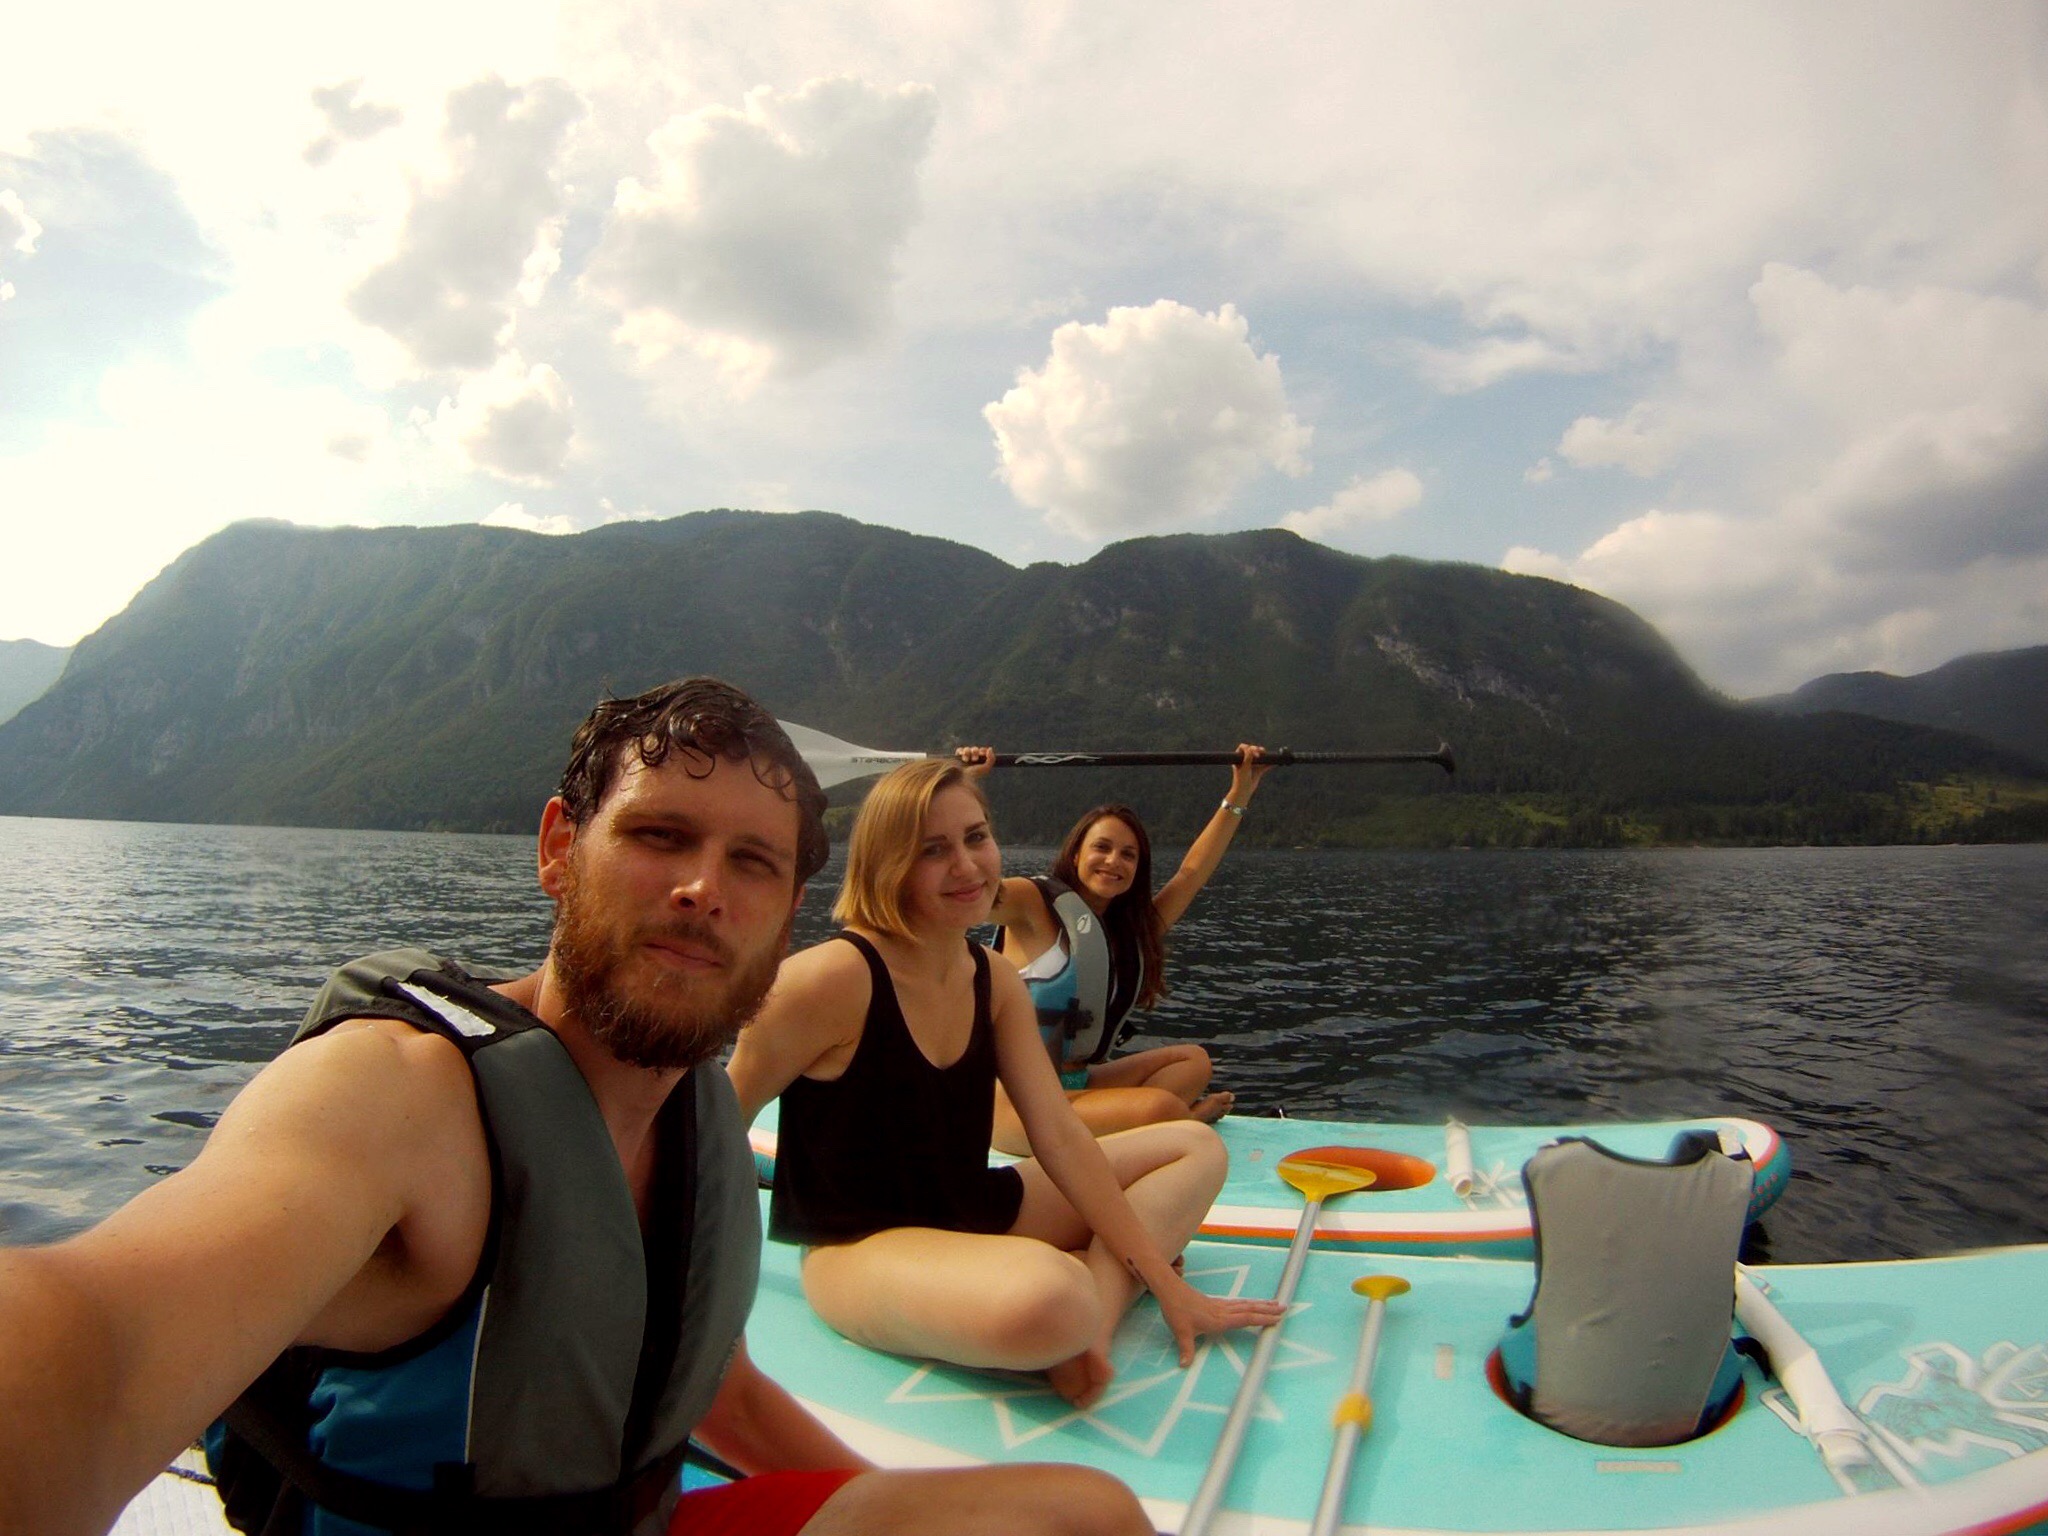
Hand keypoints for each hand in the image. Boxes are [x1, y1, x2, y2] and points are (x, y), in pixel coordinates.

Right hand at [955, 745, 995, 778]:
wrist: (962, 779)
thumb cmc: (975, 775)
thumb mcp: (986, 768)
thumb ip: (991, 758)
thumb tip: (990, 748)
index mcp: (980, 761)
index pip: (982, 751)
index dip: (982, 750)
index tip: (982, 753)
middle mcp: (972, 759)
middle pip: (974, 749)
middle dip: (975, 752)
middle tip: (974, 759)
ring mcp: (964, 758)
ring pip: (967, 749)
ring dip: (967, 752)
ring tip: (966, 759)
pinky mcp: (957, 758)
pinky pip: (959, 750)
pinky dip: (961, 751)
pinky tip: (962, 755)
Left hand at [1154, 1272, 1287, 1366]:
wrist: (1170, 1290)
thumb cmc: (1176, 1311)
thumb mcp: (1180, 1332)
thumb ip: (1186, 1350)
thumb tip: (1185, 1366)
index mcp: (1219, 1319)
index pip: (1245, 1318)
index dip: (1261, 1319)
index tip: (1276, 1319)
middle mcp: (1223, 1311)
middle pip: (1249, 1309)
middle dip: (1267, 1310)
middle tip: (1284, 1308)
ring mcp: (1220, 1305)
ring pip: (1245, 1304)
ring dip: (1260, 1304)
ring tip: (1275, 1303)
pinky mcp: (1215, 1302)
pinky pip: (1237, 1303)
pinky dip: (1248, 1303)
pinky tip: (1252, 1304)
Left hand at [1228, 742, 1272, 803]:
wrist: (1244, 791)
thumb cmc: (1241, 779)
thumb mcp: (1244, 767)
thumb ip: (1248, 757)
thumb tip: (1251, 749)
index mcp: (1239, 758)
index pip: (1243, 748)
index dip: (1248, 748)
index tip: (1253, 753)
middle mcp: (1245, 760)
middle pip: (1252, 750)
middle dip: (1257, 749)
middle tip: (1260, 754)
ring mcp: (1252, 765)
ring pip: (1260, 757)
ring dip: (1264, 755)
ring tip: (1266, 754)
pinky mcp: (1259, 770)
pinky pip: (1265, 765)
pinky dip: (1270, 763)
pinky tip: (1274, 762)